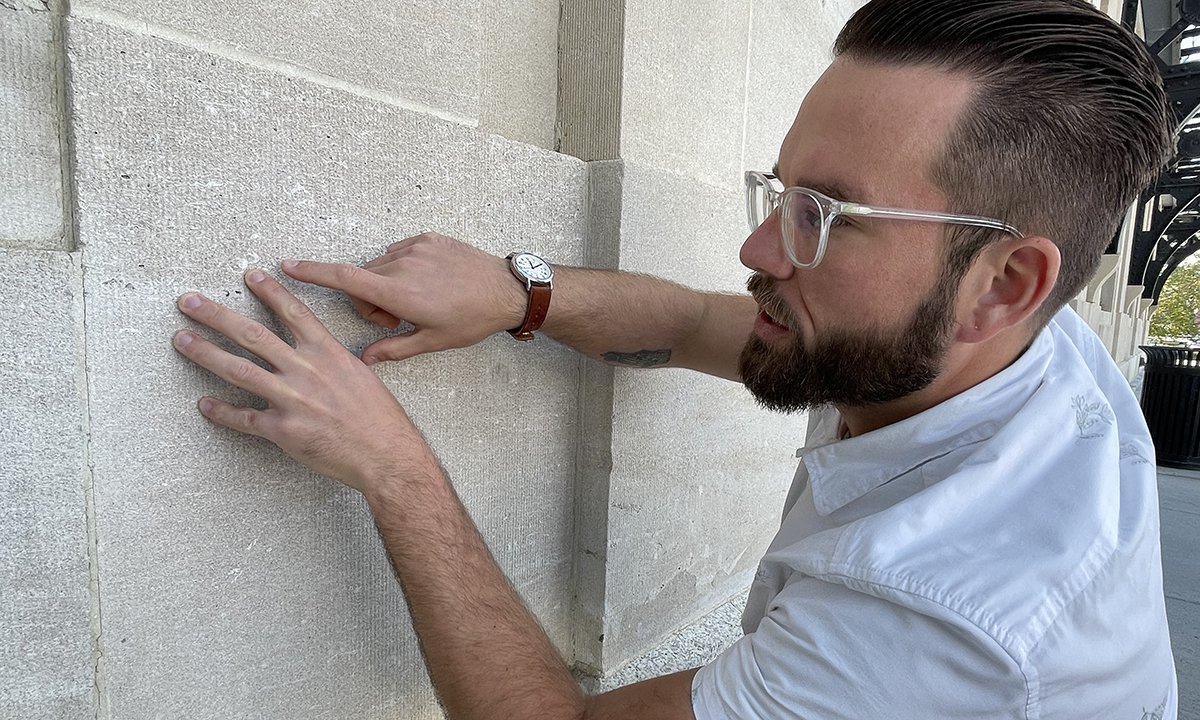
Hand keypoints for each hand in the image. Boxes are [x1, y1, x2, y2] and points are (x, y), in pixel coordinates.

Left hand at [172, 269, 434, 493]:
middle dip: (216, 315)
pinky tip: (204, 404)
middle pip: (252, 334)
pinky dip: (222, 412)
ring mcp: (292, 399)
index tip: (250, 275)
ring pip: (239, 370)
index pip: (293, 312)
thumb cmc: (380, 418)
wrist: (387, 455)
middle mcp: (306, 370)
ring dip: (205, 353)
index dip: (270, 291)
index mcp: (328, 353)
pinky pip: (244, 418)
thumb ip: (333, 363)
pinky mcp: (283, 430)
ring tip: (181, 340)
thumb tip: (319, 356)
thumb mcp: (361, 376)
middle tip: (189, 302)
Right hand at [280, 232, 526, 363]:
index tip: (287, 265)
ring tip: (418, 299)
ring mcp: (416, 248)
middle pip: (363, 279)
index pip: (344, 279)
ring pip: (381, 266)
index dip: (312, 272)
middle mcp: (403, 265)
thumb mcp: (432, 342)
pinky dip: (405, 267)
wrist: (508, 290)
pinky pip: (401, 252)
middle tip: (397, 318)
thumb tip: (363, 360)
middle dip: (371, 300)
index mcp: (399, 293)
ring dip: (387, 283)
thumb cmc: (472, 320)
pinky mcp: (428, 237)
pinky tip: (430, 281)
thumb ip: (393, 349)